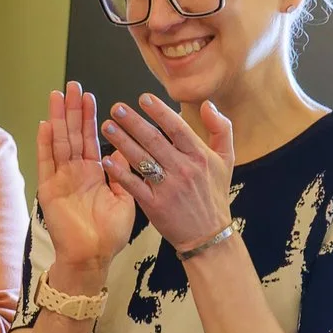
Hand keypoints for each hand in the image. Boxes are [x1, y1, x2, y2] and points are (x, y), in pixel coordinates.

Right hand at [35, 82, 136, 290]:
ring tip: (58, 95)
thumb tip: (129, 149)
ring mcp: (60, 179)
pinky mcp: (49, 190)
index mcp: (93, 173)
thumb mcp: (125, 197)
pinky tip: (46, 124)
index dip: (89, 117)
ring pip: (59, 142)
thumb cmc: (109, 233)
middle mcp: (75, 172)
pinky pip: (47, 163)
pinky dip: (45, 144)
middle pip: (72, 134)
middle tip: (71, 85)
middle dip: (72, 109)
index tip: (89, 95)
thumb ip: (125, 173)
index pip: (90, 138)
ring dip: (58, 119)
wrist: (93, 256)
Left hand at [101, 92, 233, 253]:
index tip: (143, 98)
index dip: (160, 112)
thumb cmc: (213, 193)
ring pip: (142, 160)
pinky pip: (133, 185)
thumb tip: (208, 104)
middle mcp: (184, 169)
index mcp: (199, 155)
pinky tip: (105, 160)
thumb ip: (221, 129)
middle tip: (116, 108)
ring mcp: (168, 187)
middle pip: (155, 141)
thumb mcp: (226, 159)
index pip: (177, 128)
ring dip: (122, 142)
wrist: (208, 234)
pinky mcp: (154, 205)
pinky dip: (119, 172)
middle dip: (133, 122)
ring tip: (106, 126)